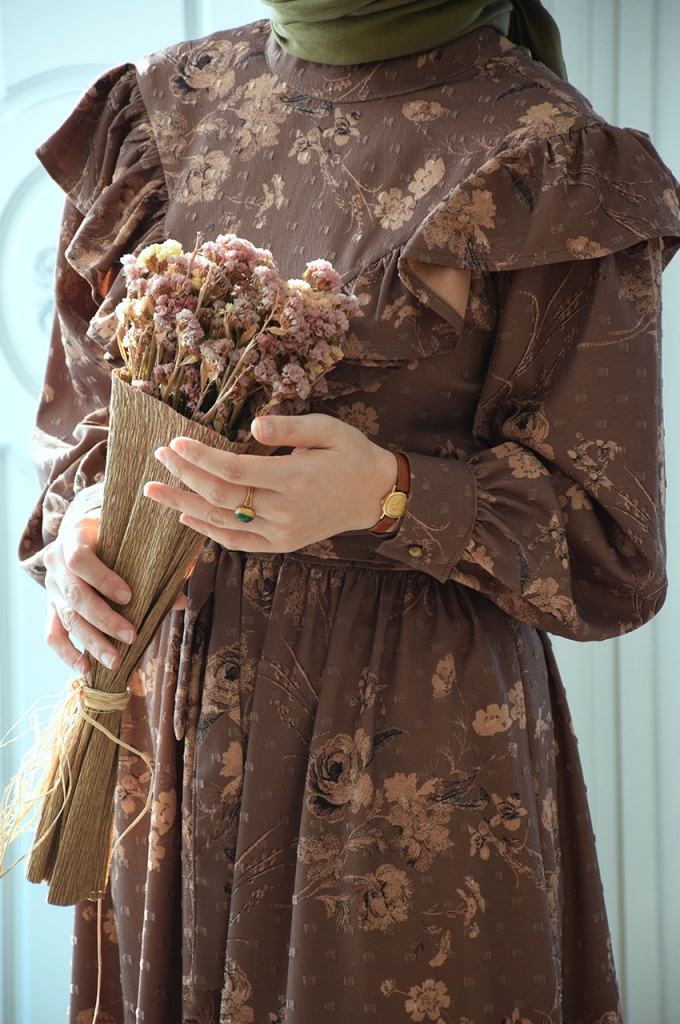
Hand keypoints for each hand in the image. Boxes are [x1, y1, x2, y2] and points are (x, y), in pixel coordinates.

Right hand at [43, 508, 188, 672]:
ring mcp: (51, 587)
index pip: (81, 559)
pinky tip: (86, 669)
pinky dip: (67, 654)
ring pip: (68, 618)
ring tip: (115, 661)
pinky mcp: (51, 608)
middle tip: (132, 636)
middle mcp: (56, 563)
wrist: (82, 533)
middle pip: (76, 594)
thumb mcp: (129, 540)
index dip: (103, 579)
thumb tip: (180, 601)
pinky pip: (52, 634)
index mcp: (74, 536)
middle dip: (104, 619)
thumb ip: (153, 566)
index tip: (129, 596)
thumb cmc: (114, 536)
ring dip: (92, 642)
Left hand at [143, 413, 398, 552]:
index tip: (175, 443)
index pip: (234, 470)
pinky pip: (238, 541)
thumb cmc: (351, 454)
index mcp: (294, 478)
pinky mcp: (282, 544)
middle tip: (158, 458)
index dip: (200, 458)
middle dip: (184, 476)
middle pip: (221, 496)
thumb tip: (253, 428)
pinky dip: (209, 531)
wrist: (375, 496)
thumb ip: (290, 428)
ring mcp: (282, 532)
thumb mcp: (328, 429)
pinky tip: (186, 517)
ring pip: (222, 521)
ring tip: (154, 491)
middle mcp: (285, 510)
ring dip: (184, 506)